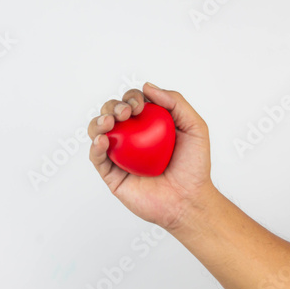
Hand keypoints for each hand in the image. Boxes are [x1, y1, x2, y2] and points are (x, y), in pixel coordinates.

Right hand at [88, 82, 213, 230]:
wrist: (189, 201)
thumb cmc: (194, 167)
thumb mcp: (195, 127)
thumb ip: (175, 103)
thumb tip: (148, 87)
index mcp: (147, 125)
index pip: (132, 103)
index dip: (131, 98)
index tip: (140, 106)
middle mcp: (131, 138)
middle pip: (112, 114)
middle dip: (113, 107)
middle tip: (125, 113)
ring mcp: (119, 156)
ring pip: (98, 132)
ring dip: (99, 122)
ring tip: (109, 123)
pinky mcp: (111, 175)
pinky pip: (97, 158)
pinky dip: (95, 146)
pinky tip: (102, 140)